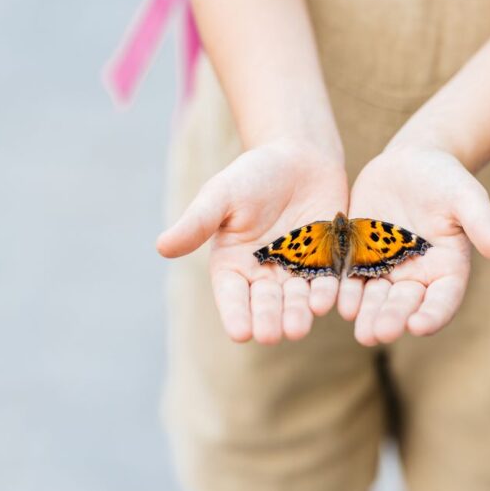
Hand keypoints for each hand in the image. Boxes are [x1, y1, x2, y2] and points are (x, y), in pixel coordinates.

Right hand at [157, 139, 347, 343]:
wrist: (299, 155)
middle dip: (269, 319)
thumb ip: (197, 222)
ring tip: (298, 328)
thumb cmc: (252, 175)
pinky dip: (327, 292)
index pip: (232, 296)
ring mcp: (297, 271)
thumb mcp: (221, 195)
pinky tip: (326, 301)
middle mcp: (265, 275)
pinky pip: (327, 281)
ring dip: (298, 314)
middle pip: (266, 304)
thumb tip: (162, 246)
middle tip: (272, 335)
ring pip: (297, 299)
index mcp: (233, 265)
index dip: (236, 314)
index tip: (240, 333)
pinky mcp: (327, 262)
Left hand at [339, 148, 489, 344]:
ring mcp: (385, 269)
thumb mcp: (466, 197)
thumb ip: (481, 223)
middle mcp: (416, 277)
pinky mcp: (359, 257)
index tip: (418, 326)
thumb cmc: (446, 178)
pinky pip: (350, 277)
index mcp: (447, 270)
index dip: (432, 314)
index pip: (442, 300)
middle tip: (377, 335)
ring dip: (365, 314)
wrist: (410, 162)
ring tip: (357, 330)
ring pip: (375, 298)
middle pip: (404, 304)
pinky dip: (342, 290)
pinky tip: (332, 301)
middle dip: (391, 319)